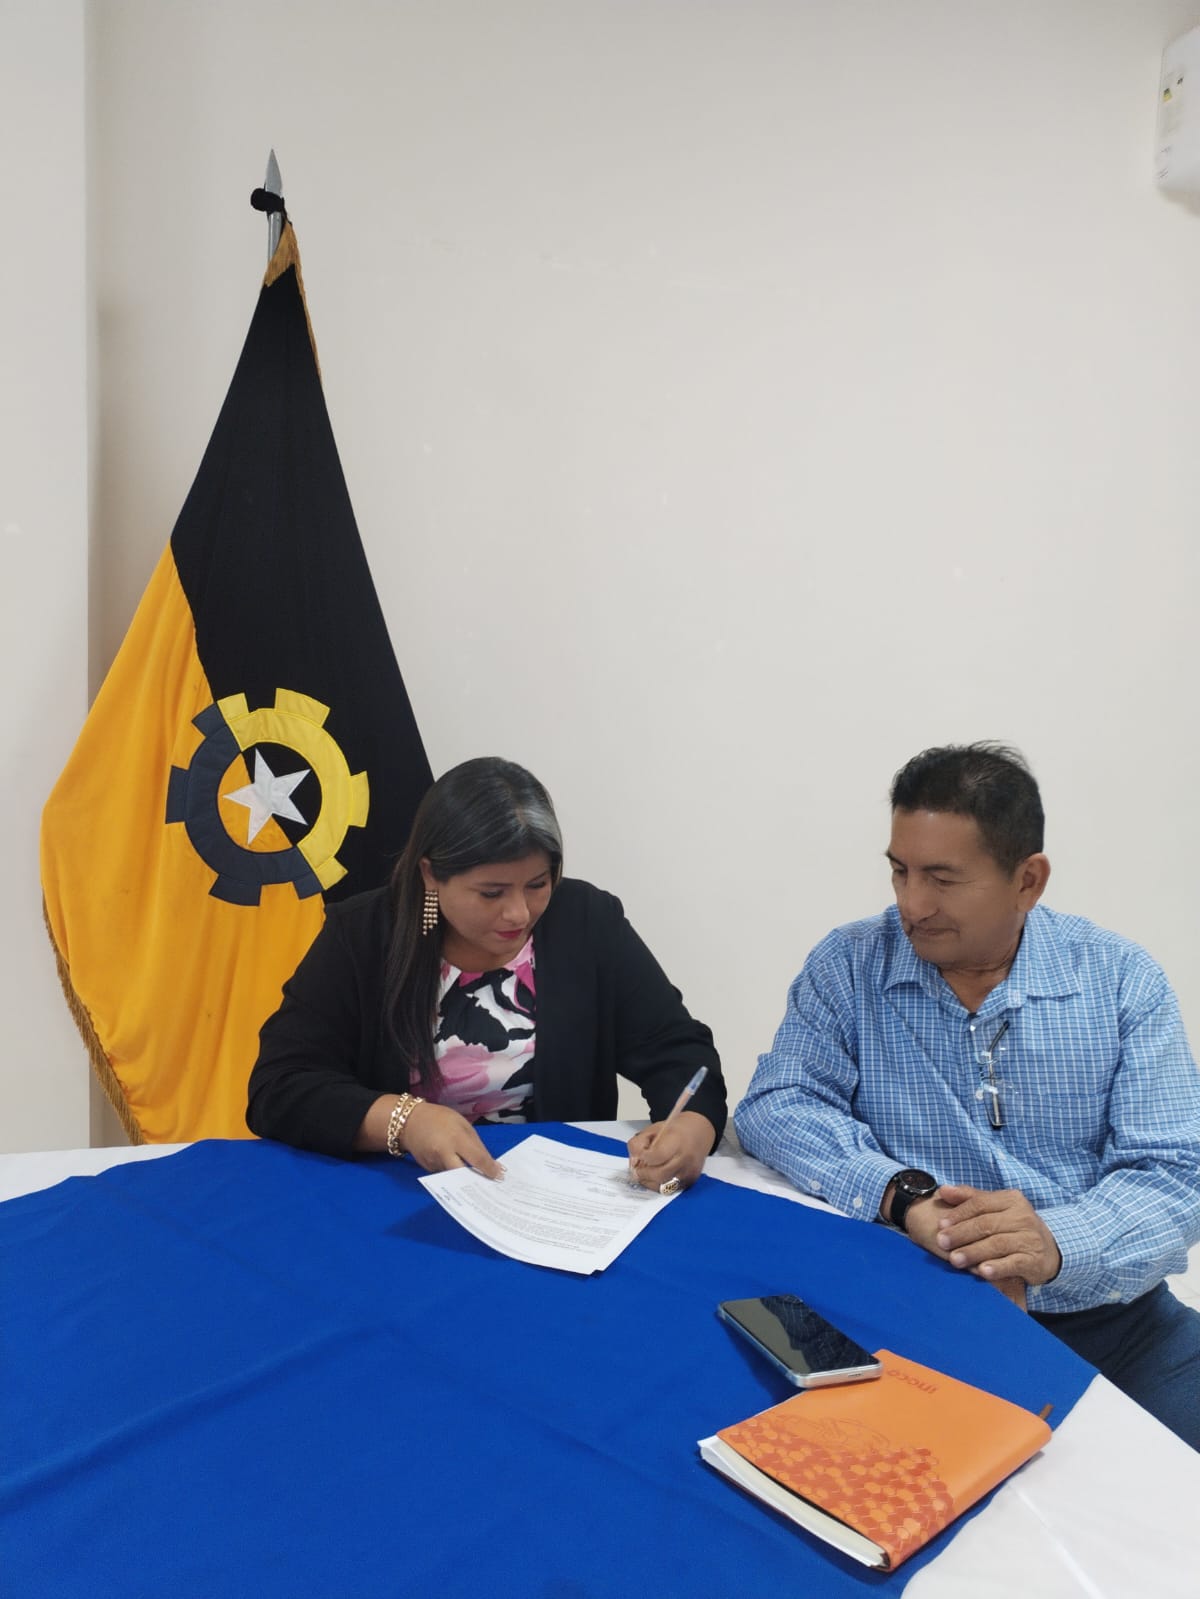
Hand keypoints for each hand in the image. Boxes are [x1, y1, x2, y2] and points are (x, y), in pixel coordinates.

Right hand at [400, 1102, 503, 1178]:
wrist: (409, 1122)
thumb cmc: (440, 1118)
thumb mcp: (462, 1124)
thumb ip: (475, 1143)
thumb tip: (489, 1162)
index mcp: (455, 1138)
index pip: (476, 1159)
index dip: (489, 1169)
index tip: (499, 1176)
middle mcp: (444, 1154)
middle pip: (464, 1174)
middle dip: (477, 1180)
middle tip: (489, 1184)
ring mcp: (435, 1164)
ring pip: (455, 1176)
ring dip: (467, 1179)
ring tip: (479, 1180)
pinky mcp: (428, 1170)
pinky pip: (446, 1174)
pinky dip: (455, 1174)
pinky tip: (461, 1174)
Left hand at [627, 1111, 713, 1193]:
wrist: (699, 1132)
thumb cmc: (675, 1129)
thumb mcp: (654, 1129)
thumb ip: (639, 1143)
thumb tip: (634, 1162)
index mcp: (676, 1140)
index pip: (656, 1156)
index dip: (643, 1158)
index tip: (638, 1156)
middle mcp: (685, 1158)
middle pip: (660, 1175)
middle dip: (644, 1174)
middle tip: (637, 1171)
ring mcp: (689, 1172)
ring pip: (664, 1186)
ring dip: (650, 1183)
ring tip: (645, 1174)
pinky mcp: (691, 1181)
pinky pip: (670, 1190)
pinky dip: (659, 1185)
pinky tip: (656, 1177)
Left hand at [892, 1192, 1029, 1309]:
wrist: (1050, 1249)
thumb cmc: (1014, 1226)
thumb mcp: (996, 1208)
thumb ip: (970, 1198)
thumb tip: (943, 1190)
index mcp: (1011, 1199)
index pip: (980, 1204)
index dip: (959, 1214)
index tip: (940, 1225)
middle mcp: (1023, 1217)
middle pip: (986, 1224)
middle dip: (961, 1234)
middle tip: (941, 1243)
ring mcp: (1030, 1239)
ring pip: (997, 1244)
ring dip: (973, 1252)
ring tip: (955, 1260)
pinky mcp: (1034, 1260)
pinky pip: (1013, 1263)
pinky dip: (997, 1267)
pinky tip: (982, 1272)